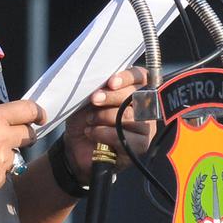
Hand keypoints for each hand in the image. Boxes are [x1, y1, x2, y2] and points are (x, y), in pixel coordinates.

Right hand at [0, 99, 44, 200]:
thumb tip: (12, 122)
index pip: (28, 111)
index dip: (38, 113)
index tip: (40, 117)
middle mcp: (1, 140)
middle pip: (29, 135)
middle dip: (23, 135)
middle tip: (10, 137)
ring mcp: (0, 164)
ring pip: (15, 157)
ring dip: (4, 156)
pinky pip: (4, 175)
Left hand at [61, 67, 154, 181]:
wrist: (76, 146)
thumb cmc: (86, 118)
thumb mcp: (90, 98)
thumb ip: (102, 87)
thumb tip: (106, 82)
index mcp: (135, 90)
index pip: (141, 76)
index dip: (127, 78)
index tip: (110, 83)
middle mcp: (145, 107)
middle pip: (137, 95)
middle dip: (112, 96)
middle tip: (94, 99)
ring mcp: (145, 127)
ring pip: (130, 116)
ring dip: (104, 116)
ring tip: (90, 120)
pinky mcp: (140, 146)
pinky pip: (123, 136)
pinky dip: (103, 133)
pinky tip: (91, 132)